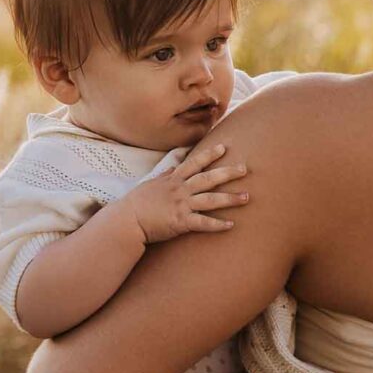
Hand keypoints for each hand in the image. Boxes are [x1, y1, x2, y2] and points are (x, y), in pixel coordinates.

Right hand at [126, 143, 251, 243]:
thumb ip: (165, 175)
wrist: (126, 220)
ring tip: (247, 197)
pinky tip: (231, 225)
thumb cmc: (136, 203)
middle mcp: (180, 190)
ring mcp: (181, 205)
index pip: (194, 163)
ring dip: (230, 198)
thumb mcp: (151, 184)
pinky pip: (203, 223)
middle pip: (208, 178)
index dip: (210, 154)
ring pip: (211, 199)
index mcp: (173, 180)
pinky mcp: (181, 222)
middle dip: (228, 173)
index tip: (224, 147)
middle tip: (245, 169)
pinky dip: (217, 225)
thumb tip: (173, 168)